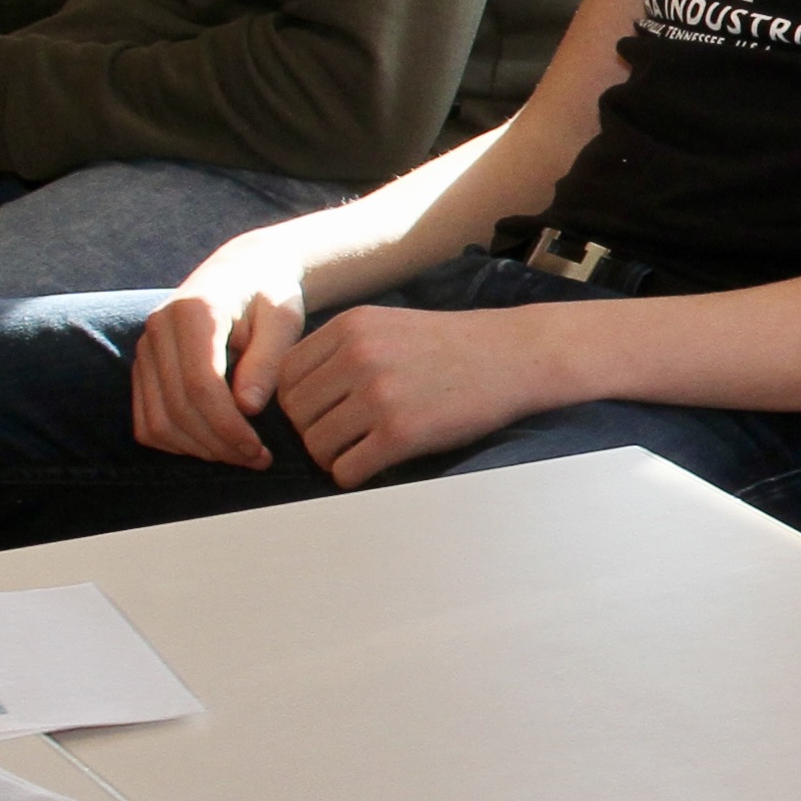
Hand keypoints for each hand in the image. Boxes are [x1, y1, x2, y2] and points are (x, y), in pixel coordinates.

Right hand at [130, 231, 319, 468]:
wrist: (243, 271)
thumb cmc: (270, 296)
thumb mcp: (282, 319)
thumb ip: (267, 360)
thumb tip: (248, 409)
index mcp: (194, 311)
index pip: (200, 384)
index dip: (228, 426)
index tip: (260, 450)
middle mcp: (159, 329)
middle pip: (177, 408)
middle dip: (218, 444)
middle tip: (259, 460)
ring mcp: (145, 349)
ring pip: (158, 421)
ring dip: (198, 450)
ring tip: (242, 456)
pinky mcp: (142, 368)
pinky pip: (147, 422)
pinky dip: (176, 444)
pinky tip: (214, 447)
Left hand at [265, 302, 551, 488]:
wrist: (515, 356)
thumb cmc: (454, 346)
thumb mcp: (389, 325)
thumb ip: (343, 348)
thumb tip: (296, 395)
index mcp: (351, 326)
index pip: (286, 374)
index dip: (297, 401)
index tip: (322, 411)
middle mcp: (358, 356)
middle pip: (295, 412)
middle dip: (312, 431)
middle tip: (341, 438)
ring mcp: (379, 395)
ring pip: (316, 445)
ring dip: (331, 457)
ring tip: (357, 452)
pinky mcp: (401, 433)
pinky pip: (346, 470)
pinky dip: (352, 475)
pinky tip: (374, 465)